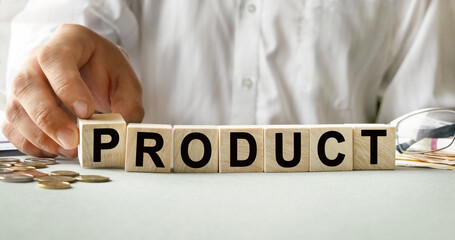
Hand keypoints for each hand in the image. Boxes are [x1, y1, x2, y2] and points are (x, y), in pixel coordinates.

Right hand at [2, 24, 143, 157]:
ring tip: (70, 150)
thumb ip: (129, 105)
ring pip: (16, 111)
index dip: (67, 87)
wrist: (91, 71)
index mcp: (67, 42)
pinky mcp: (18, 108)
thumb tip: (122, 132)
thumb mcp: (126, 82)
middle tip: (74, 140)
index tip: (86, 111)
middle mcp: (35, 60)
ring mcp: (22, 84)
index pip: (54, 59)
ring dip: (41, 136)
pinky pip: (13, 129)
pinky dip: (32, 145)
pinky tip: (56, 150)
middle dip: (50, 119)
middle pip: (27, 86)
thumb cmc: (107, 72)